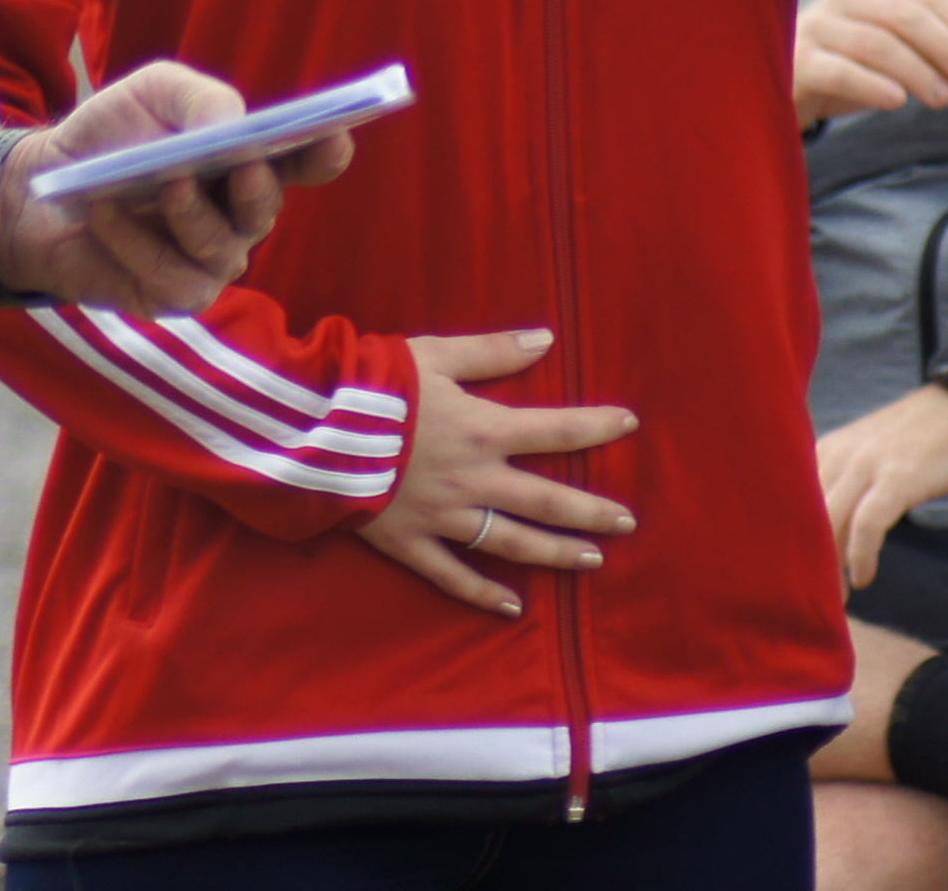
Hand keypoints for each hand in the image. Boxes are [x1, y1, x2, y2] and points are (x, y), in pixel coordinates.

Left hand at [0, 61, 356, 311]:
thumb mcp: (154, 93)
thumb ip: (200, 98)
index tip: (334, 134)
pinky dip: (134, 241)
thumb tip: (237, 125)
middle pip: (266, 209)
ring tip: (163, 183)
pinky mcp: (172, 295)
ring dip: (189, 214)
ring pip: (221, 249)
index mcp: (248, 162)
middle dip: (256, 189)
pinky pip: (169, 276)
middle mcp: (239, 216)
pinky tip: (104, 213)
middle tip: (240, 164)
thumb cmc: (111, 136)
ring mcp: (209, 261)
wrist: (42, 186)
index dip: (326, 151)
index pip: (306, 162)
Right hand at [354, 330, 639, 616]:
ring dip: (556, 553)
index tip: (629, 425)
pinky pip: (454, 576)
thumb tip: (545, 340)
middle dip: (592, 511)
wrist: (318, 433)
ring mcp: (446, 518)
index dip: (597, 426)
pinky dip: (484, 594)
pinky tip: (514, 608)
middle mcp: (476, 480)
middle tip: (628, 521)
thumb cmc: (376, 386)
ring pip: (513, 542)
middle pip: (548, 500)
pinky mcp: (412, 544)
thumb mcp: (435, 355)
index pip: (557, 430)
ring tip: (593, 561)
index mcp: (485, 431)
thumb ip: (492, 351)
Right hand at [793, 0, 947, 119]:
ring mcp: (815, 30)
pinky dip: (872, 85)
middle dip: (944, 45)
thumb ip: (938, 58)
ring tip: (943, 98)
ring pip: (876, 43)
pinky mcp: (795, 65)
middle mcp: (842, 1)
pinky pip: (838, 71)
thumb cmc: (843, 71)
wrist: (773, 93)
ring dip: (917, 70)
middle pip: (903, 15)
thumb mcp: (894, 62)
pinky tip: (897, 101)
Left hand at [815, 376, 947, 589]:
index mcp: (828, 448)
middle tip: (812, 599)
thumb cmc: (923, 438)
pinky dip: (860, 555)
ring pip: (832, 522)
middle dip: (806, 561)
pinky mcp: (899, 476)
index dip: (789, 540)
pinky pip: (868, 523)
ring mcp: (869, 463)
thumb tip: (826, 525)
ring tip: (839, 601)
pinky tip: (863, 577)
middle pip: (807, 516)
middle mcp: (840, 453)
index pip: (794, 502)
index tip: (794, 575)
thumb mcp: (871, 453)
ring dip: (830, 568)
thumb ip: (845, 479)